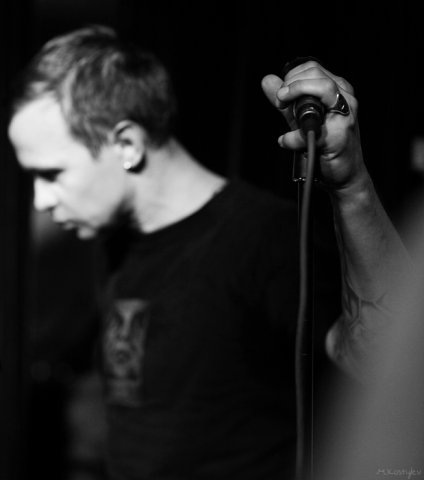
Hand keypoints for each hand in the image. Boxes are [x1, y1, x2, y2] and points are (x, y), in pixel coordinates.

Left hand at [262, 60, 366, 191]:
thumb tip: (267, 80)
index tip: (281, 94)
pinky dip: (293, 137)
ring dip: (295, 95)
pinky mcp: (339, 136)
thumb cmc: (325, 147)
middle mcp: (345, 99)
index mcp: (338, 90)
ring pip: (322, 87)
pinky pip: (311, 129)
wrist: (344, 175)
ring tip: (282, 108)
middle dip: (290, 85)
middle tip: (280, 102)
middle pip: (315, 73)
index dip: (291, 77)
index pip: (312, 68)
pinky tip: (286, 142)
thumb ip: (286, 100)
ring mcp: (345, 116)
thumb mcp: (300, 118)